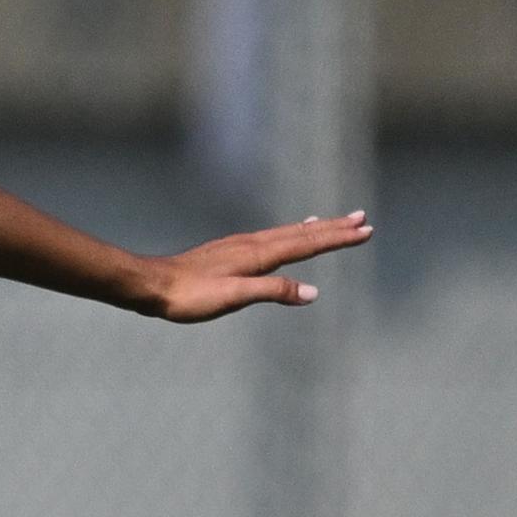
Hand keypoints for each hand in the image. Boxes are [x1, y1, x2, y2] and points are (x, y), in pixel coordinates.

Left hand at [140, 210, 372, 322]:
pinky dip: (289, 233)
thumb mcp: (233, 297)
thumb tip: (312, 292)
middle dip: (334, 227)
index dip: (337, 238)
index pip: (307, 243)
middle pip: (301, 233)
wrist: (150, 285)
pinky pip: (271, 237)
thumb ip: (272, 292)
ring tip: (335, 222)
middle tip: (363, 219)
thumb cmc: (189, 295)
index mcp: (258, 254)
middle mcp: (252, 244)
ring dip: (314, 228)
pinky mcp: (230, 251)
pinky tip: (287, 236)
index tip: (366, 231)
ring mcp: (240, 246)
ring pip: (286, 233)